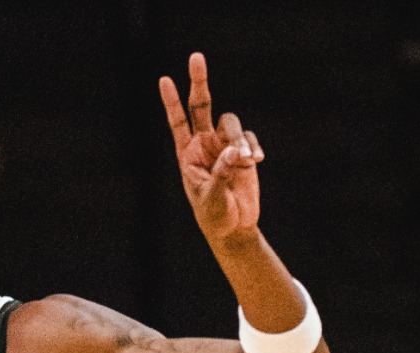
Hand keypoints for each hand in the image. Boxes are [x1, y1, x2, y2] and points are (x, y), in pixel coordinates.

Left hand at [160, 53, 264, 245]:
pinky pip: (248, 139)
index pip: (177, 122)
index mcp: (187, 154)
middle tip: (195, 57)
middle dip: (199, 81)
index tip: (164, 79)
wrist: (234, 228)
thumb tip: (233, 151)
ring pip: (231, 124)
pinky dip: (252, 147)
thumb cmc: (214, 216)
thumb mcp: (211, 198)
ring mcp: (225, 146)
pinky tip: (255, 161)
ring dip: (238, 140)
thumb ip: (221, 174)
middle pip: (201, 105)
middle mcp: (204, 144)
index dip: (171, 101)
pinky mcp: (244, 152)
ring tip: (245, 160)